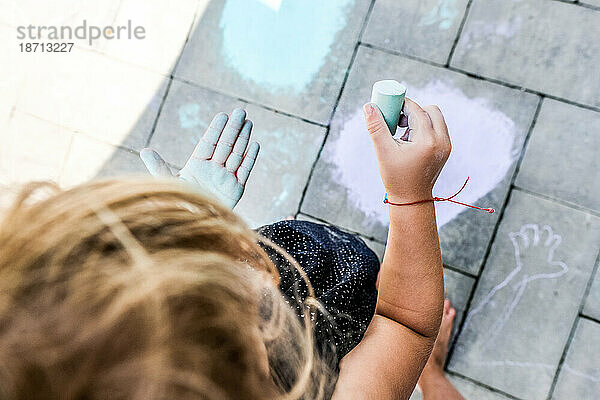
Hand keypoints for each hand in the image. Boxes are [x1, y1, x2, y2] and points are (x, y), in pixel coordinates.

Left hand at [140, 108, 259, 207]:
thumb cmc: (180, 204)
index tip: (223, 115)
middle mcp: (213, 169)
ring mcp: (226, 178)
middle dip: (233, 128)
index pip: (209, 143)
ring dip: (243, 138)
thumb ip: (159, 167)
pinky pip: (245, 171)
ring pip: (236, 154)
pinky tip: (255, 144)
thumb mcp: (168, 184)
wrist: (194, 226)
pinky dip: (250, 158)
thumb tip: (144, 150)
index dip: (216, 129)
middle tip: (241, 111)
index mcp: (197, 165)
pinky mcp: (236, 189)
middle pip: (225, 145)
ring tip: (248, 122)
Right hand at [363, 98, 450, 202]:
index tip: (389, 107)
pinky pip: (436, 128)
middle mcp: (441, 141)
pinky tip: (408, 141)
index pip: (416, 110)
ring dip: (418, 119)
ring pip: (435, 118)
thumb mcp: (383, 151)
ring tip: (401, 134)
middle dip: (413, 111)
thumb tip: (368, 105)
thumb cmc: (396, 177)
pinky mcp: (445, 149)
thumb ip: (376, 126)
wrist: (411, 199)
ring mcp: (446, 145)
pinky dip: (423, 128)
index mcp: (428, 140)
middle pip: (430, 110)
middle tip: (396, 120)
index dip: (402, 105)